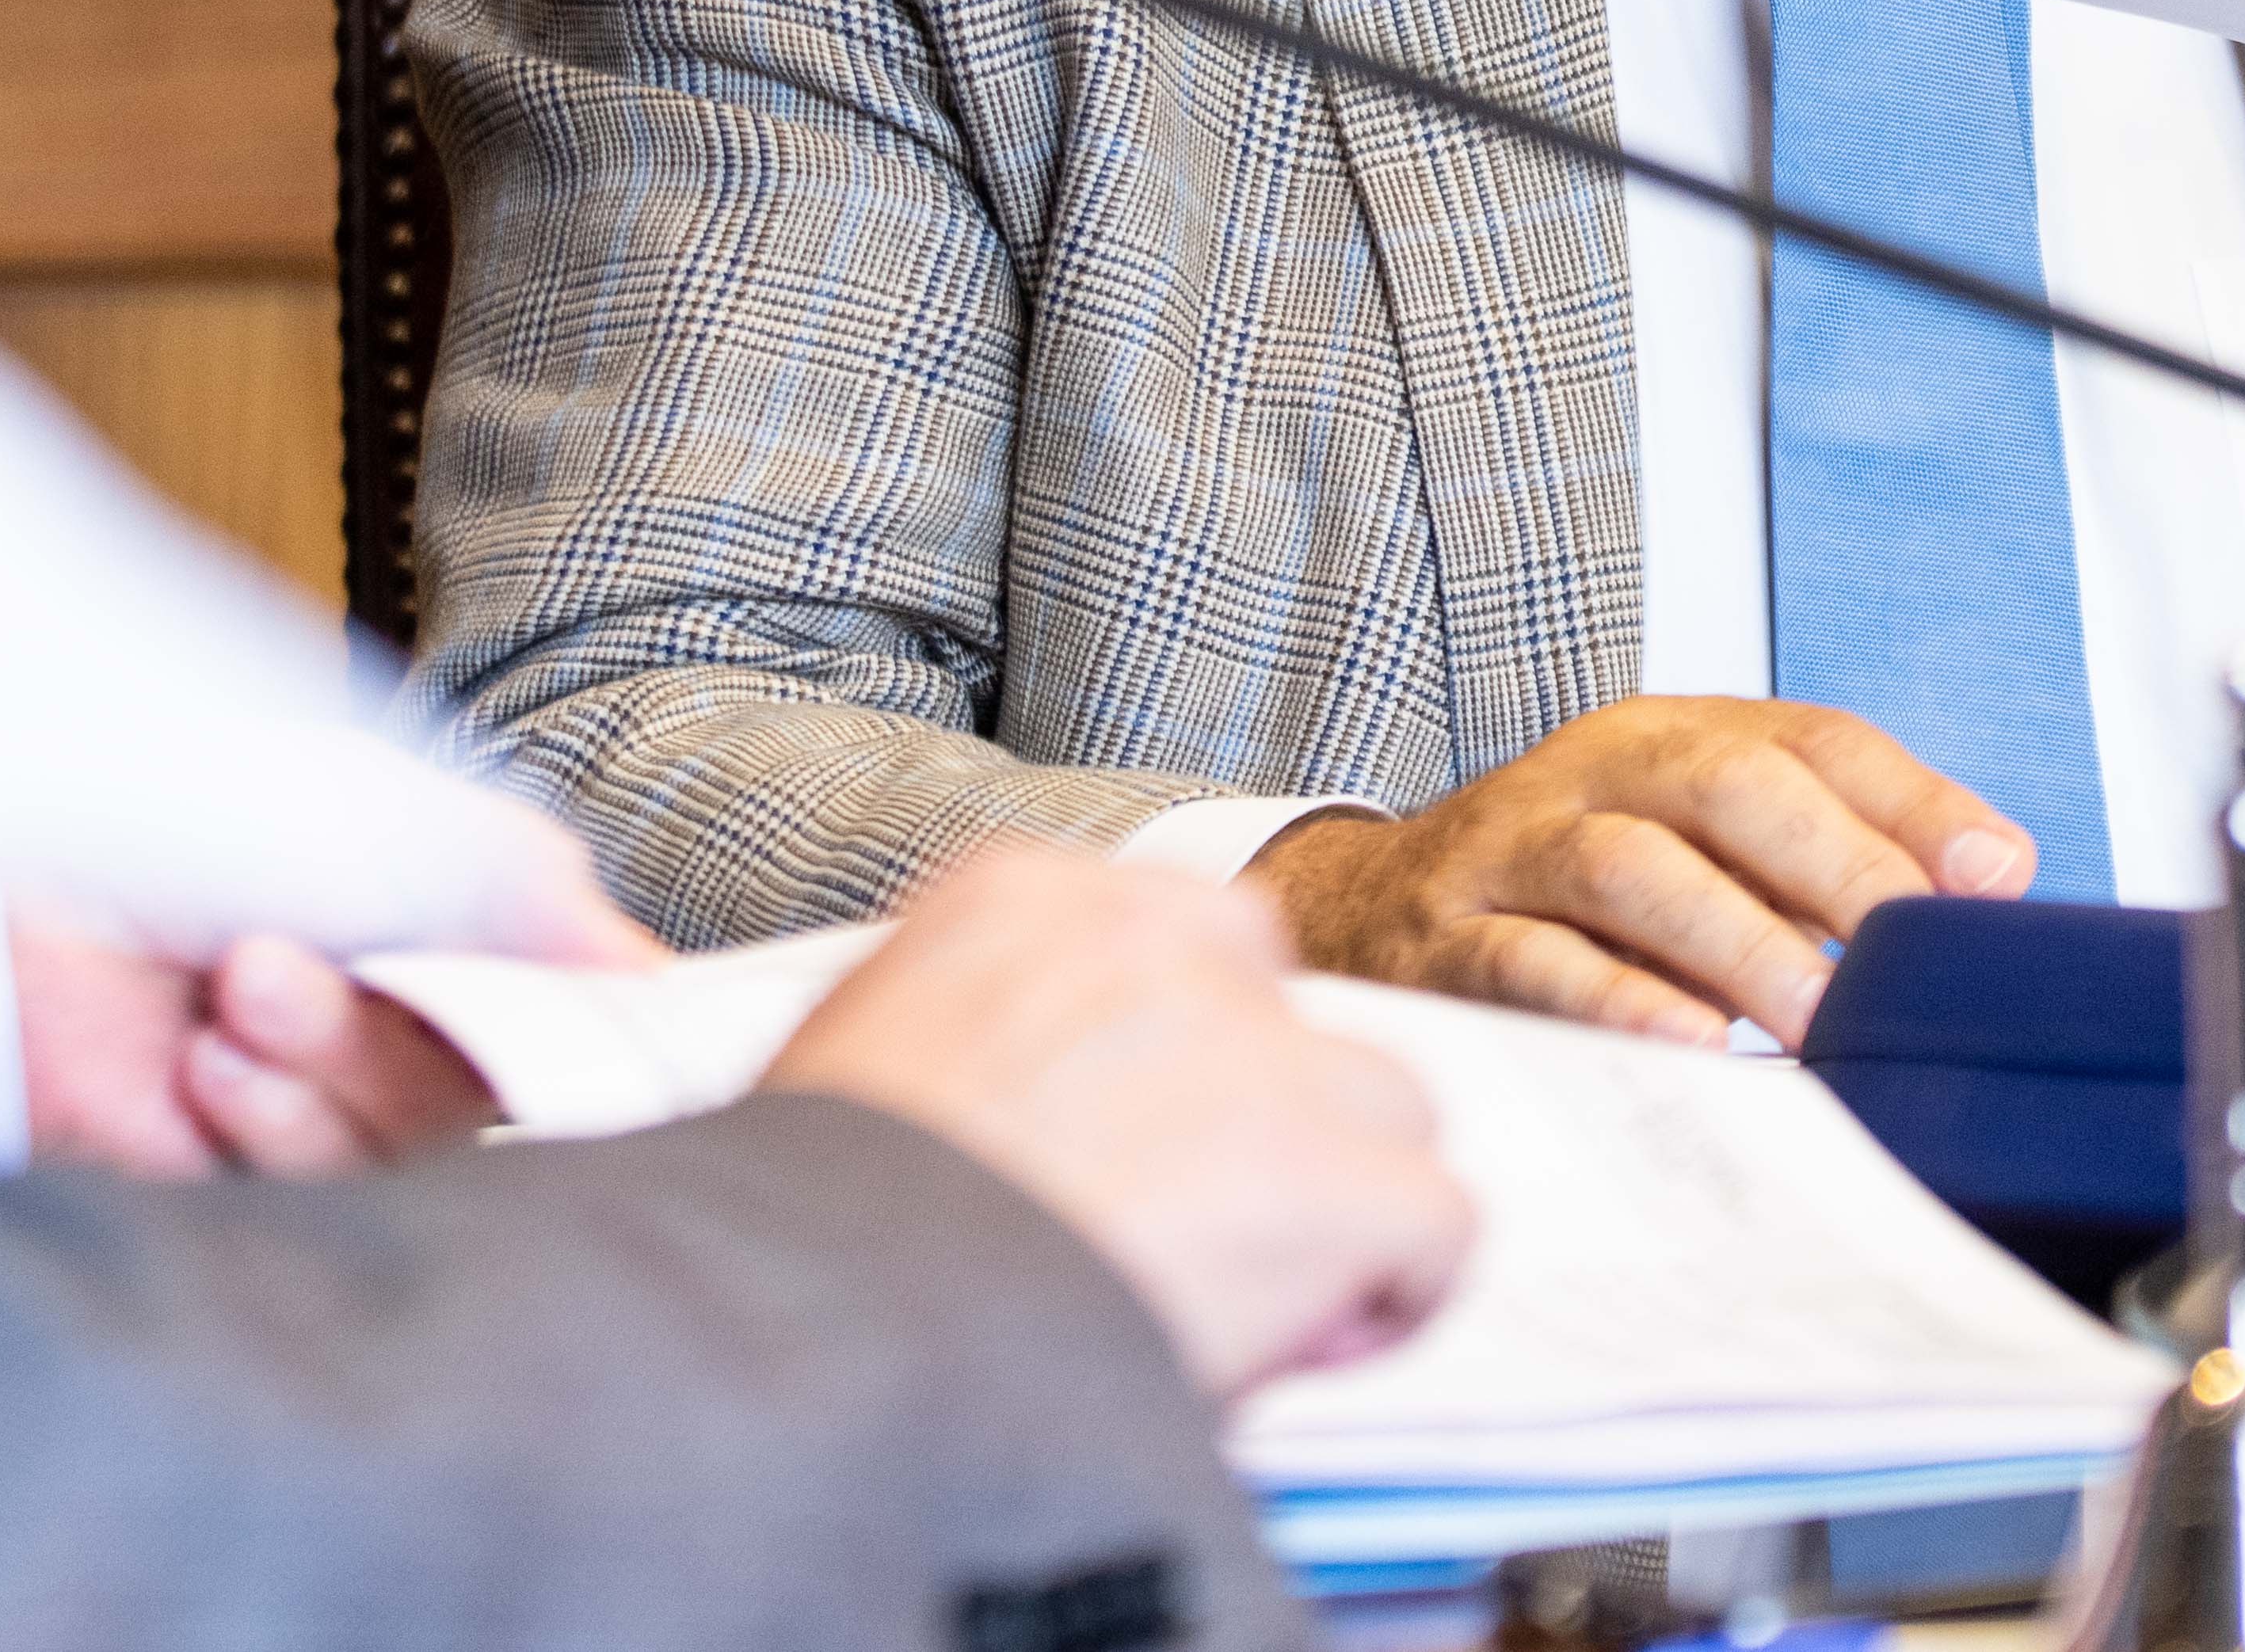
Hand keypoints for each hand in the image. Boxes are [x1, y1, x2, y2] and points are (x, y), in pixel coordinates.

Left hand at [13, 828, 658, 1180]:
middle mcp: (385, 990)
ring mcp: (309, 1073)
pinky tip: (205, 1058)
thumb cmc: (158, 805)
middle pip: (497, 1074)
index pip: (568, 981)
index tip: (641, 1036)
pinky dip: (267, 1116)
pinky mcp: (231, 1150)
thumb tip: (642, 972)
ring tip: (242, 984)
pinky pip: (310, 1174)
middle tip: (327, 965)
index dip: (611, 1021)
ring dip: (333, 1061)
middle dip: (420, 1027)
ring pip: (407, 1132)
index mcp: (434, 893)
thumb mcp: (363, 811)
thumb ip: (510, 885)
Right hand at [761, 849, 1467, 1399]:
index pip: (1177, 932)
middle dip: (1266, 1115)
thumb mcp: (858, 1065)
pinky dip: (1400, 1288)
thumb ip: (979, 1039)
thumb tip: (1062, 1120)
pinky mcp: (1320, 1175)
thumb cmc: (806, 1235)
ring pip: (1383, 1104)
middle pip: (1284, 1008)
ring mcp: (1247, 1054)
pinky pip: (1439, 1218)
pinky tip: (1310, 1344)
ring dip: (1339, 1191)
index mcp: (1020, 899)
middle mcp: (1149, 946)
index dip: (1185, 1052)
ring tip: (1257, 1294)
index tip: (1149, 1140)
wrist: (820, 1331)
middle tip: (1198, 1229)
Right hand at [1250, 694, 2028, 1048]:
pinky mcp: (1446, 942)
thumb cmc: (1567, 895)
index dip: (1911, 803)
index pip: (1810, 740)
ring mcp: (1512, 853)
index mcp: (1670, 738)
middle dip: (1834, 864)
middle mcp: (1594, 775)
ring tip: (1815, 1014)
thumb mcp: (1692, 849)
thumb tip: (1995, 888)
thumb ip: (1823, 866)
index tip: (1996, 879)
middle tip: (1907, 953)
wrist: (1356, 911)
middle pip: (1724, 783)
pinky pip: (1528, 961)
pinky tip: (1686, 1045)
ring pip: (1629, 867)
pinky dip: (1612, 1001)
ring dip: (1736, 941)